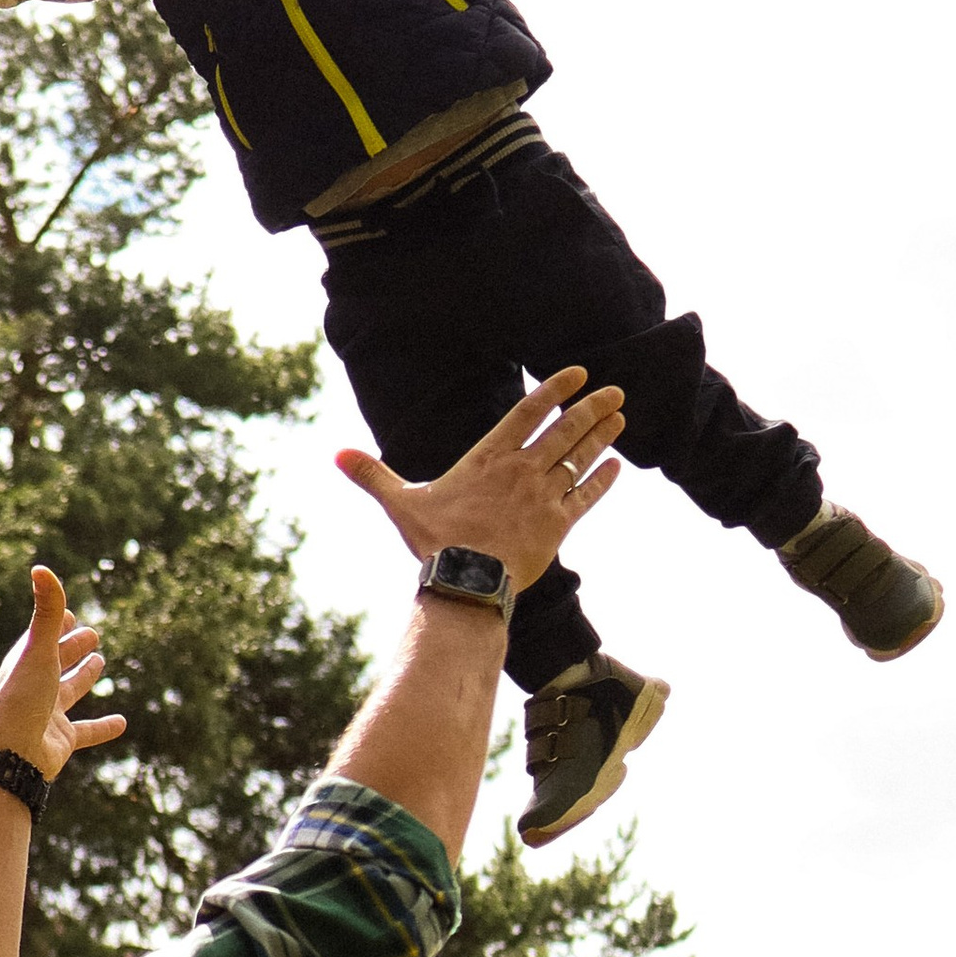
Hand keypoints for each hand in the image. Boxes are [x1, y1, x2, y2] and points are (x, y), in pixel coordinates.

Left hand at [0, 567, 128, 783]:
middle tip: (92, 636)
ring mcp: (48, 713)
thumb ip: (47, 611)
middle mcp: (35, 686)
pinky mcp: (61, 739)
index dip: (58, 624)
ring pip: (70, 692)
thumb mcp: (40, 650)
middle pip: (57, 661)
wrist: (13, 755)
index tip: (71, 613)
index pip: (44, 636)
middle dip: (72, 647)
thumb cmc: (22, 698)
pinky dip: (103, 727)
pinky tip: (122, 723)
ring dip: (84, 677)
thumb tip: (41, 568)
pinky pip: (86, 731)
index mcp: (26, 662)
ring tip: (99, 663)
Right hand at [336, 368, 624, 590]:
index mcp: (488, 457)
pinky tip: (616, 467)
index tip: (577, 374)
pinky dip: (602, 479)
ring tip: (620, 417)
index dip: (555, 390)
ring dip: (602, 436)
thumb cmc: (434, 542)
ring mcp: (544, 496)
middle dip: (592, 408)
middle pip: (564, 430)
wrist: (466, 583)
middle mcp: (522, 470)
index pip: (528, 412)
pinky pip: (587, 496)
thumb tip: (336, 454)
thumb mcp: (400, 504)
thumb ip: (373, 475)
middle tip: (615, 391)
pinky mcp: (558, 525)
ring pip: (580, 457)